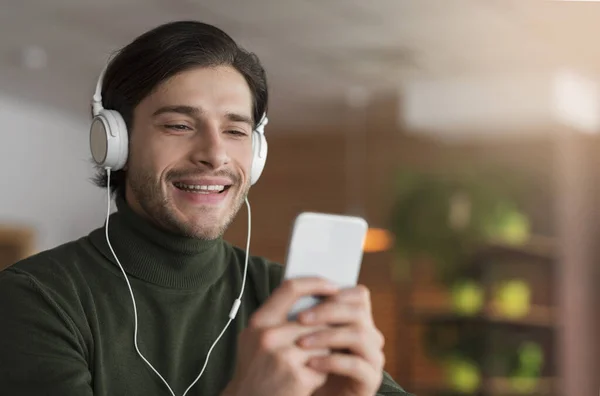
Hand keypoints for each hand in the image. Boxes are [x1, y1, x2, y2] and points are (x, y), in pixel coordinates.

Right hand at [224, 277, 338, 395]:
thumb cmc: (256, 369)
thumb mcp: (255, 338)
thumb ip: (277, 318)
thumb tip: (311, 296)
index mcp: (259, 322)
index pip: (290, 288)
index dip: (315, 283)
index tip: (333, 285)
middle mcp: (269, 336)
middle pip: (314, 318)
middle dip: (326, 327)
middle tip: (332, 332)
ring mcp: (283, 356)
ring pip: (322, 341)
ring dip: (323, 351)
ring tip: (308, 362)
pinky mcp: (297, 376)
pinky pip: (323, 365)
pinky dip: (320, 372)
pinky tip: (307, 378)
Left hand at [295, 285, 384, 395]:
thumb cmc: (308, 365)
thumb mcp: (306, 336)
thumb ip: (307, 314)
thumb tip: (293, 285)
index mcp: (357, 320)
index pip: (359, 294)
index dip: (337, 291)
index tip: (309, 294)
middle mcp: (370, 335)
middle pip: (358, 312)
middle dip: (327, 311)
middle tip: (300, 318)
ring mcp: (373, 357)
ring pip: (359, 335)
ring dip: (327, 336)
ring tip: (301, 343)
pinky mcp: (371, 380)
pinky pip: (356, 365)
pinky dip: (332, 362)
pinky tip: (311, 364)